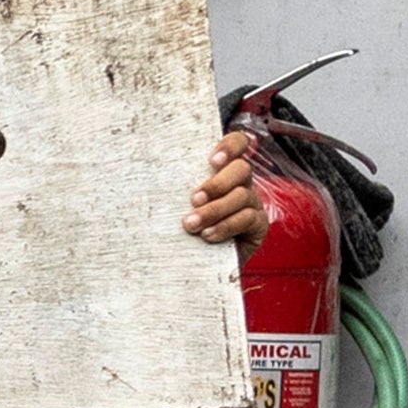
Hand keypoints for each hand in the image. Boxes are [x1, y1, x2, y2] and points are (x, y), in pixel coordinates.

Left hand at [184, 135, 273, 252]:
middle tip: (194, 199)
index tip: (212, 160)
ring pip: (241, 196)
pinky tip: (208, 235)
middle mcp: (241, 183)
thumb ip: (177, 188)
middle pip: (242, 169)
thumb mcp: (180, 203)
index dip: (230, 146)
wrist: (199, 263)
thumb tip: (149, 176)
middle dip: (218, 183)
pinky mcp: (258, 226)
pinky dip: (225, 226)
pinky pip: (247, 219)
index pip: (238, 144)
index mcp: (224, 170)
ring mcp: (252, 204)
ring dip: (215, 210)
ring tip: (191, 224)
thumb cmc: (186, 228)